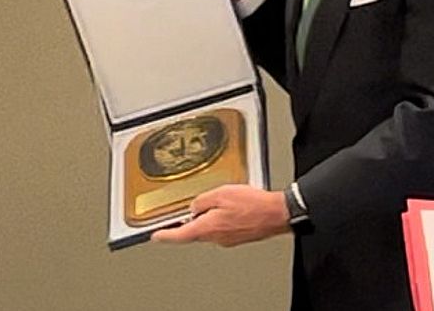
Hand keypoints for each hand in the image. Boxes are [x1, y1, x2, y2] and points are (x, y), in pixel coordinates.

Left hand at [150, 184, 289, 246]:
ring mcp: (227, 240)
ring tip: (219, 202)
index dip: (164, 235)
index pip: (179, 236)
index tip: (156, 236)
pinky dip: (221, 219)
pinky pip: (222, 229)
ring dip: (209, 218)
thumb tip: (195, 207)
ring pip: (209, 229)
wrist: (277, 214)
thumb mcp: (222, 193)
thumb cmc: (253, 205)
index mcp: (207, 228)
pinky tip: (231, 208)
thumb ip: (203, 200)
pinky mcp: (237, 238)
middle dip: (190, 221)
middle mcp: (215, 238)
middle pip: (194, 231)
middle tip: (191, 210)